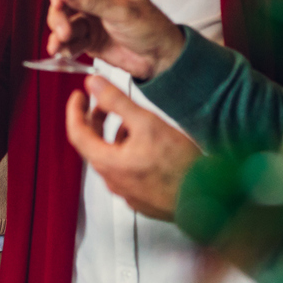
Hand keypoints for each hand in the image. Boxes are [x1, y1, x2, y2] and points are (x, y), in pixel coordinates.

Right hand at [45, 0, 185, 80]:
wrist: (161, 58)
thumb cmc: (151, 27)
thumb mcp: (122, 12)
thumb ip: (91, 0)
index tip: (58, 0)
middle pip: (63, 0)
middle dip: (58, 14)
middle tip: (63, 30)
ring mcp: (90, 20)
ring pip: (63, 21)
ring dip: (58, 32)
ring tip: (61, 44)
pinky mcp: (88, 39)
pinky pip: (69, 41)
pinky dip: (63, 47)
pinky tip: (62, 52)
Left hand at [65, 76, 200, 220]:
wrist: (207, 199)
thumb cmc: (181, 166)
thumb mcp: (146, 123)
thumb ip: (116, 101)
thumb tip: (94, 84)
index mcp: (109, 163)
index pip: (77, 134)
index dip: (75, 110)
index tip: (79, 96)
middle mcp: (114, 181)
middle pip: (93, 146)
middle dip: (96, 121)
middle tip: (103, 103)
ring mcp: (128, 193)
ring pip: (112, 159)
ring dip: (115, 137)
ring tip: (131, 121)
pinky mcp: (143, 199)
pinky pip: (126, 172)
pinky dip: (128, 153)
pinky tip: (147, 145)